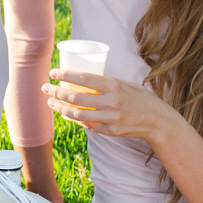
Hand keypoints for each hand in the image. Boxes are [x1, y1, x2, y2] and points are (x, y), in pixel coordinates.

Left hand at [44, 71, 167, 140]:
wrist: (157, 121)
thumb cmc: (141, 98)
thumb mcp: (126, 85)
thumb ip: (107, 84)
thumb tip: (83, 80)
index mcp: (115, 86)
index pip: (85, 78)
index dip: (66, 75)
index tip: (53, 72)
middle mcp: (111, 102)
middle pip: (76, 97)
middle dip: (57, 92)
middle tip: (45, 87)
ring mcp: (110, 118)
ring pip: (77, 113)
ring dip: (60, 107)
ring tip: (50, 101)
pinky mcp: (109, 130)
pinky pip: (86, 124)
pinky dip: (73, 118)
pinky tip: (64, 113)